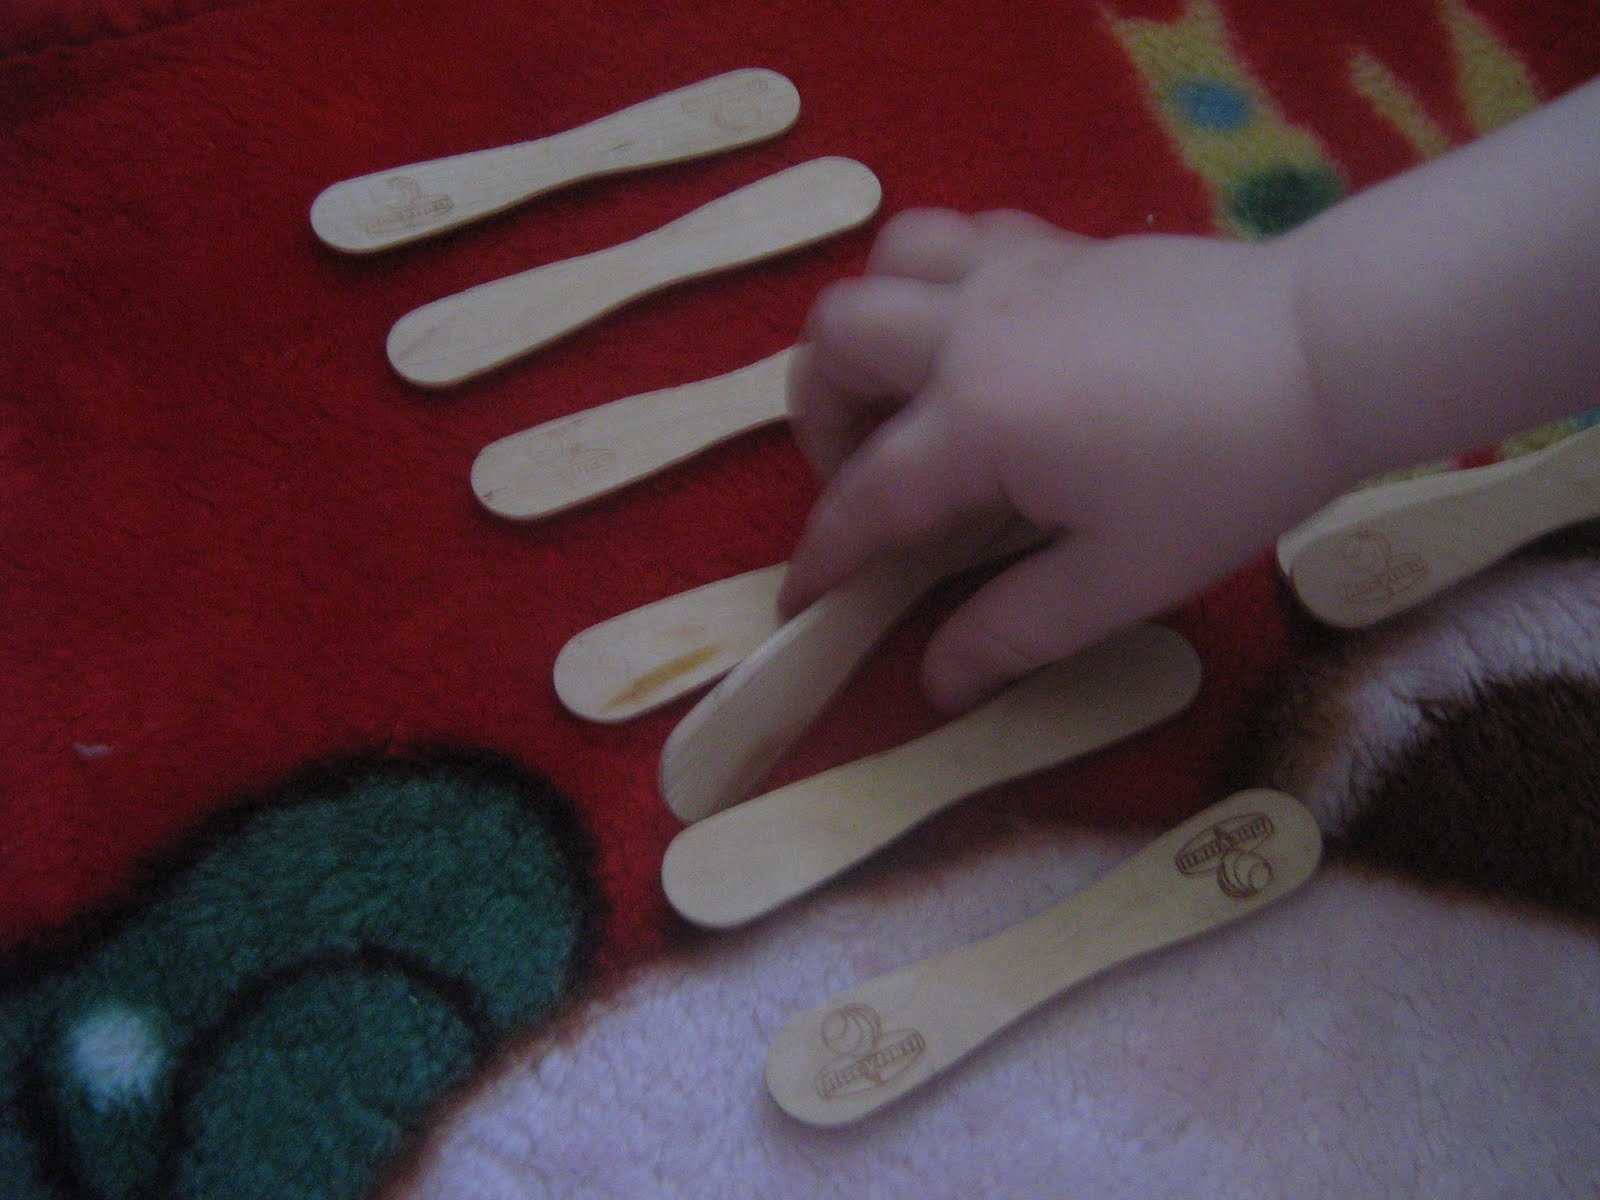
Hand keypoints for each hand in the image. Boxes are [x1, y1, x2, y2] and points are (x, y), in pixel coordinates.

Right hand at [782, 208, 1341, 710]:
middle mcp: (967, 328)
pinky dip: (935, 284)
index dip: (822, 555)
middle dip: (821, 418)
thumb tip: (935, 681)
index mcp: (974, 419)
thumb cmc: (1227, 475)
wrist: (1327, 351)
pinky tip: (981, 339)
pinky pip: (957, 239)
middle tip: (867, 477)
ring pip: (885, 263)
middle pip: (833, 343)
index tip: (800, 600)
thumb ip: (1013, 631)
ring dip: (870, 331)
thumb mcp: (1120, 578)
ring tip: (908, 394)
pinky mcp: (1057, 245)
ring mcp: (1011, 271)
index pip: (864, 495)